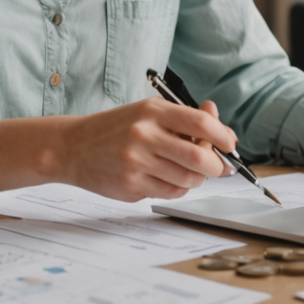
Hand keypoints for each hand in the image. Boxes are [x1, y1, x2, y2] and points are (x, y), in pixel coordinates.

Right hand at [60, 97, 236, 201]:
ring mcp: (136, 162)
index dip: (223, 136)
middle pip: (199, 158)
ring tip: (187, 171)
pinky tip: (166, 178)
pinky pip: (171, 192)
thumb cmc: (115, 128)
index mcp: (152, 111)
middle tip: (217, 166)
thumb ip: (185, 118)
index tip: (230, 144)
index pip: (201, 123)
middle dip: (216, 166)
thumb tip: (222, 126)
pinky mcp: (131, 186)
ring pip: (188, 180)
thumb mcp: (148, 112)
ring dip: (197, 178)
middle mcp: (144, 135)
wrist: (72, 147)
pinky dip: (178, 188)